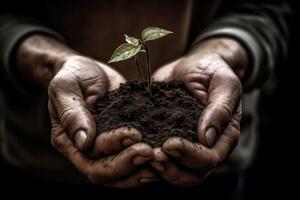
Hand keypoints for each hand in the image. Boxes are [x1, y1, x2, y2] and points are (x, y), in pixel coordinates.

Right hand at [17, 35, 157, 187]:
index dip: (113, 148)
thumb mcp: (66, 87)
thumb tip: (84, 142)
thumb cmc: (73, 75)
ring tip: (162, 161)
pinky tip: (165, 159)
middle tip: (151, 152)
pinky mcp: (122, 144)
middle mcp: (87, 152)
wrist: (89, 71)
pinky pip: (133, 161)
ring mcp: (106, 150)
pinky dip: (148, 163)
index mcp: (69, 141)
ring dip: (141, 170)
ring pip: (122, 174)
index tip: (135, 134)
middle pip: (107, 173)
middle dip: (130, 164)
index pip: (91, 157)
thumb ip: (71, 113)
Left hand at [151, 38, 246, 186]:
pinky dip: (147, 160)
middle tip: (153, 156)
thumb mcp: (223, 83)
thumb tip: (206, 138)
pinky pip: (160, 158)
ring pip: (175, 172)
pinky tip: (133, 153)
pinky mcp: (167, 139)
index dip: (190, 155)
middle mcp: (205, 147)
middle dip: (172, 168)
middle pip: (192, 174)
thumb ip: (220, 109)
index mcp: (223, 137)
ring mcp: (186, 146)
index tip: (169, 144)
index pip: (210, 158)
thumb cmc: (212, 71)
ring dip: (159, 169)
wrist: (194, 64)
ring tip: (142, 156)